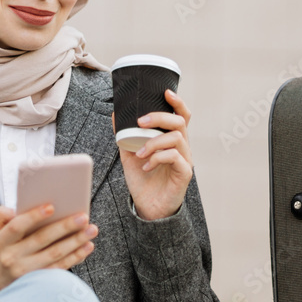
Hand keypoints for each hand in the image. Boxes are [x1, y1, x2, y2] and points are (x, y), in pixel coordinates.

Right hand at [0, 204, 97, 291]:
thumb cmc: (0, 248)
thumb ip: (0, 217)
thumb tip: (12, 208)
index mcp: (0, 242)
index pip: (17, 227)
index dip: (33, 217)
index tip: (51, 206)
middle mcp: (11, 257)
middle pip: (41, 239)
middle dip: (64, 227)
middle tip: (83, 217)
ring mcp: (26, 271)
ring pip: (54, 254)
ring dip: (75, 241)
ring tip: (91, 229)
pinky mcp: (38, 281)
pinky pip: (60, 268)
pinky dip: (75, 257)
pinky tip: (87, 246)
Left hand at [113, 89, 193, 220]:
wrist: (148, 208)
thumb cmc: (143, 180)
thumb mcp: (129, 154)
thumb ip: (124, 135)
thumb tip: (115, 114)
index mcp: (172, 140)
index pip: (181, 116)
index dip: (177, 102)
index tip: (165, 92)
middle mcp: (182, 147)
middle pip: (180, 122)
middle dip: (159, 117)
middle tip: (140, 122)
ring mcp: (185, 160)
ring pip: (177, 138)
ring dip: (154, 141)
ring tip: (139, 152)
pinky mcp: (184, 173)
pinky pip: (175, 157)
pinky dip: (157, 157)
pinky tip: (146, 165)